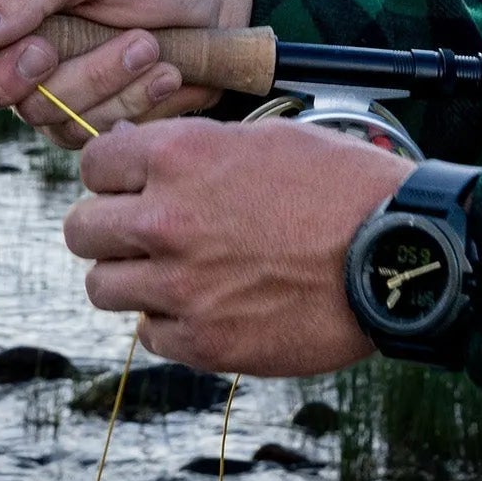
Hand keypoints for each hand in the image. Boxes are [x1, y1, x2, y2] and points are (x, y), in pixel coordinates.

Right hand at [0, 0, 253, 143]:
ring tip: (148, 43)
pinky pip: (86, 132)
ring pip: (36, 114)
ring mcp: (43, 89)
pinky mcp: (85, 122)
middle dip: (8, 77)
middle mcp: (7, 45)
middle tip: (50, 48)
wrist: (225, 13)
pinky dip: (130, 99)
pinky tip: (164, 69)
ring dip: (99, 77)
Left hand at [64, 114, 413, 374]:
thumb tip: (142, 162)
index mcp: (183, 157)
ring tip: (179, 272)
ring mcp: (180, 287)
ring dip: (134, 278)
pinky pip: (150, 334)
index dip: (114, 173)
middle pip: (81, 229)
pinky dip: (173, 321)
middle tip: (145, 233)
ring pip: (103, 287)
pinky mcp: (202, 341)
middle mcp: (166, 221)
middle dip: (109, 228)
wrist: (400, 254)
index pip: (94, 164)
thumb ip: (199, 150)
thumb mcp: (273, 139)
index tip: (133, 184)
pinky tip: (213, 303)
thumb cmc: (347, 187)